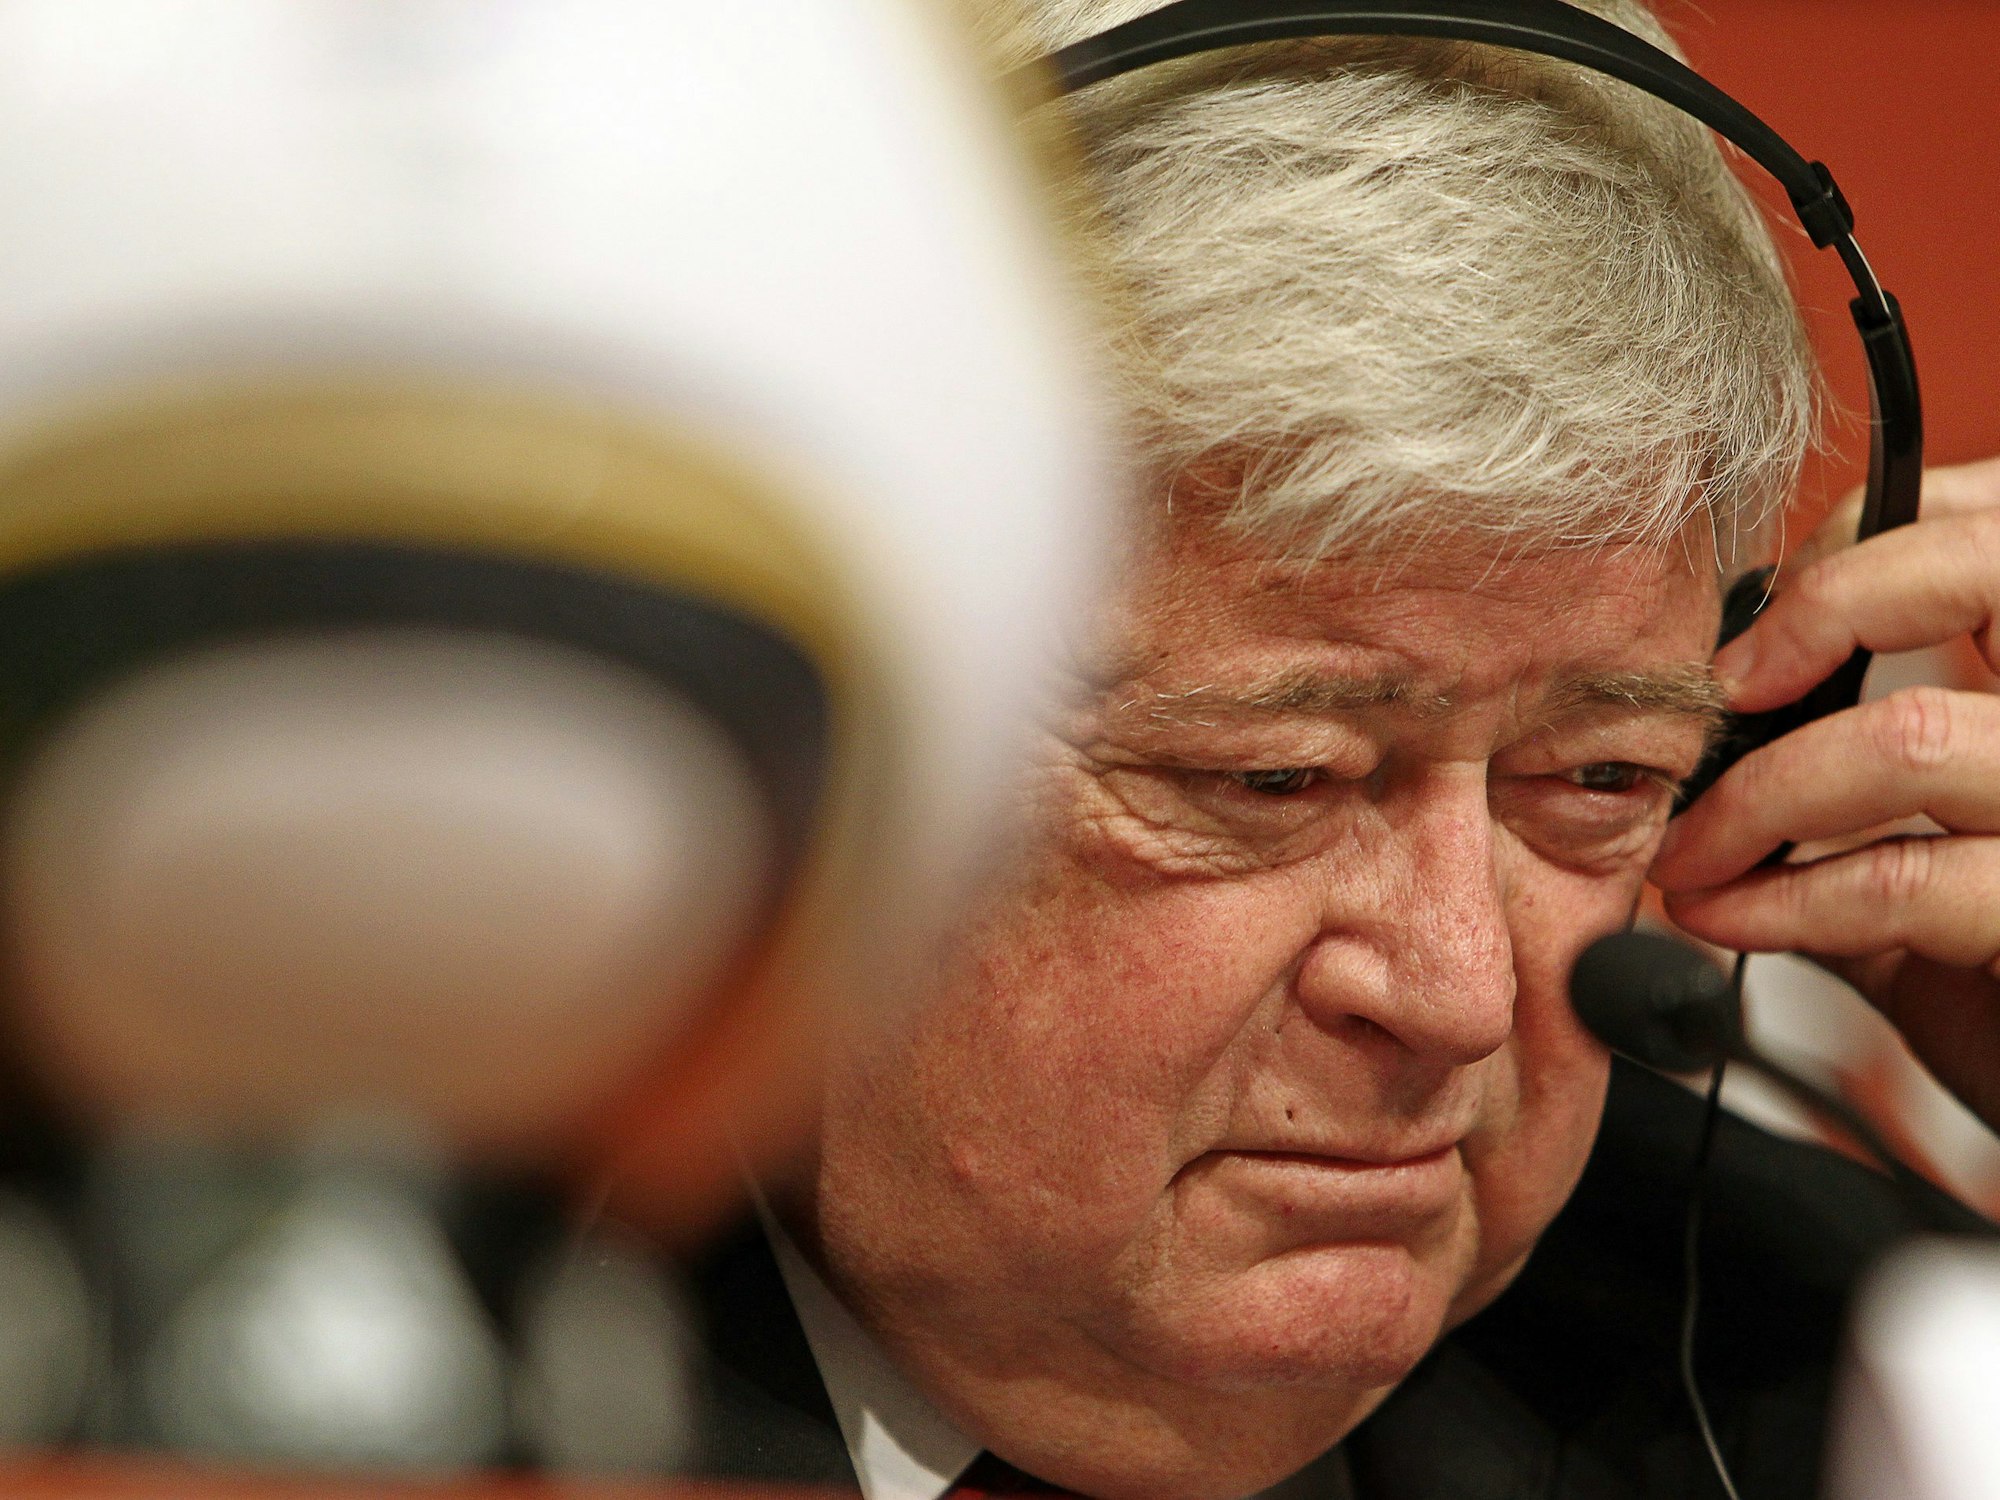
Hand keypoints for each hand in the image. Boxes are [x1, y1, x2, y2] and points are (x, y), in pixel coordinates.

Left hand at [1651, 457, 1999, 1131]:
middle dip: (1825, 610)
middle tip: (1726, 695)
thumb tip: (1732, 719)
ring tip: (1690, 853)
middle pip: (1988, 564)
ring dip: (1753, 800)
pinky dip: (1785, 901)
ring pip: (1905, 738)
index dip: (1857, 551)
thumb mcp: (1945, 848)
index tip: (1758, 633)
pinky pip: (1902, 883)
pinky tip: (1732, 918)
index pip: (1990, 524)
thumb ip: (1863, 773)